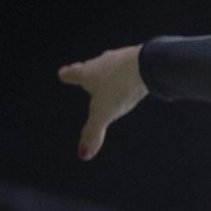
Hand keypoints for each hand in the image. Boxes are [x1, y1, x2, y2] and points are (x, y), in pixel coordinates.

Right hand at [57, 44, 148, 159]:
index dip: (68, 75)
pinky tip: (134, 74)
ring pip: (112, 63)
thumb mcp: (104, 114)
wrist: (147, 64)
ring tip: (109, 73)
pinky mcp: (140, 56)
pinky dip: (129, 70)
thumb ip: (93, 133)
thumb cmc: (120, 86)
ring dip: (110, 69)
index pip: (74, 74)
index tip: (63, 73)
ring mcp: (122, 57)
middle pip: (92, 66)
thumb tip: (84, 154)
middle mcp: (103, 61)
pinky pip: (131, 64)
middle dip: (88, 70)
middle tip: (83, 69)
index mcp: (88, 73)